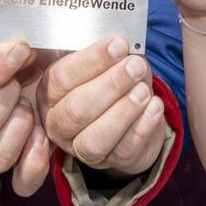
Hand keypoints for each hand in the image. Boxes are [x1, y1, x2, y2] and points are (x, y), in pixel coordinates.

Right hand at [0, 40, 52, 193]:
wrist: (67, 74)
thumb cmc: (39, 50)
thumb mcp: (23, 34)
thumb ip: (11, 35)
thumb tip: (16, 38)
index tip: (21, 50)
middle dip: (3, 104)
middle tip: (22, 87)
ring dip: (18, 132)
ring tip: (33, 112)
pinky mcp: (21, 166)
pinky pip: (20, 182)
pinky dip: (34, 164)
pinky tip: (44, 140)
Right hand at [35, 36, 166, 176]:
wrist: (130, 115)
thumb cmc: (111, 80)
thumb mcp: (104, 61)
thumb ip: (108, 52)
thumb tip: (122, 43)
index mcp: (51, 92)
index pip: (63, 77)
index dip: (92, 60)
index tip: (118, 44)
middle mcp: (59, 123)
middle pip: (77, 109)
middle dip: (110, 85)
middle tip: (135, 66)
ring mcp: (81, 148)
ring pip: (96, 138)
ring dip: (123, 111)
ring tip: (144, 90)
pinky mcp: (111, 161)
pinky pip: (125, 150)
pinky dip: (142, 127)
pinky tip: (154, 106)